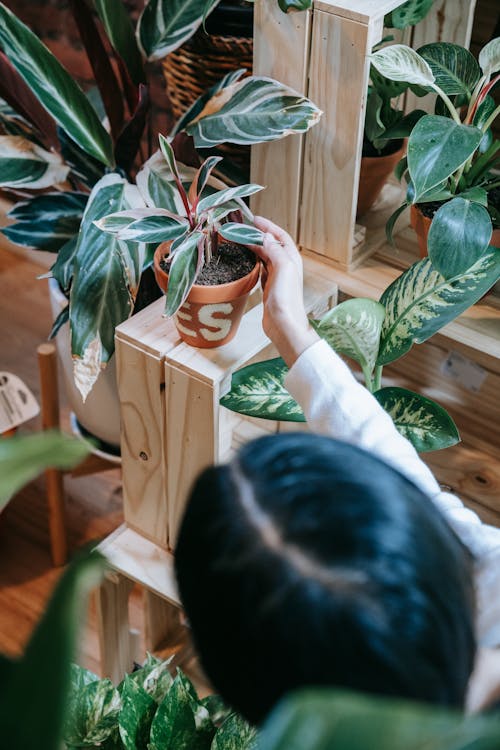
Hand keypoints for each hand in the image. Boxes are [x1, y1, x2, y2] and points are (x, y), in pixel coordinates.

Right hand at [250, 216, 318, 367]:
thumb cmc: (286, 299)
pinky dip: (253, 262)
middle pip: (271, 245)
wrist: (284, 325)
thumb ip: (275, 250)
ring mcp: (277, 278)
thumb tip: (266, 236)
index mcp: (291, 259)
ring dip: (254, 248)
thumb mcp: (283, 268)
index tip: (254, 219)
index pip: (280, 236)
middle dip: (257, 235)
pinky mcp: (268, 289)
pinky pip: (260, 270)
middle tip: (241, 229)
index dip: (268, 226)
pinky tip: (246, 260)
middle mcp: (286, 267)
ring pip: (264, 257)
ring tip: (240, 240)